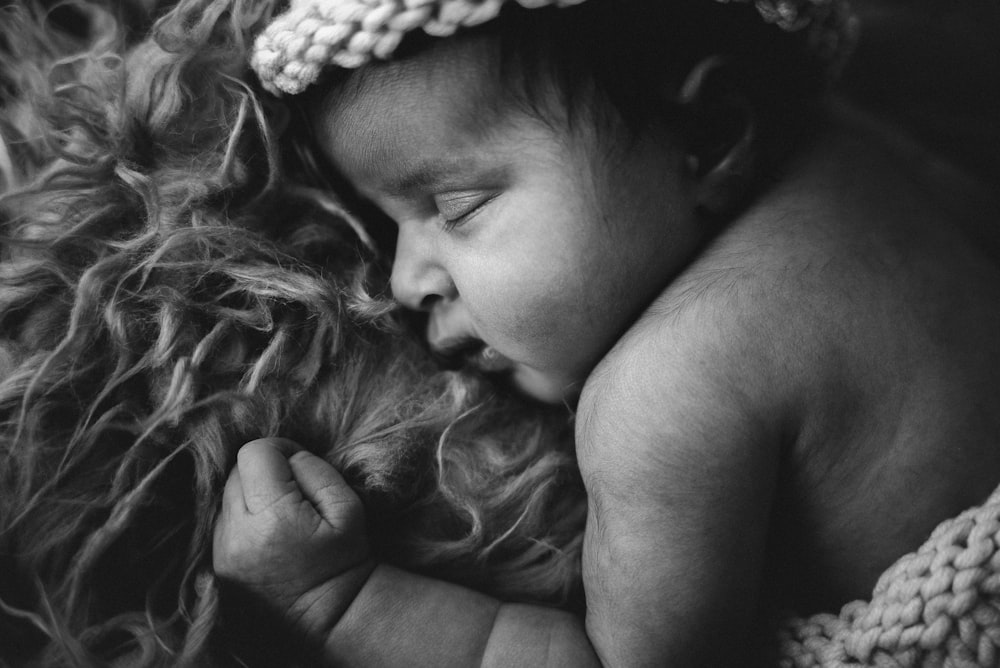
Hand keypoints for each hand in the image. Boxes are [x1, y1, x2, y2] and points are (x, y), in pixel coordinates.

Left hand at [213, 438, 371, 628]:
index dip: (279, 449)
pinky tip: (267, 531)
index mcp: (272, 517)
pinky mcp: (217, 564)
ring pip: (226, 495)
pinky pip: (223, 520)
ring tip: (280, 514)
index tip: (297, 463)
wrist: (329, 615)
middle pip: (236, 472)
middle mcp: (237, 534)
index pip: (254, 453)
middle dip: (264, 472)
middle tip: (292, 490)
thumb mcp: (347, 508)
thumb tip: (289, 457)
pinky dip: (243, 516)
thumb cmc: (343, 559)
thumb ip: (315, 470)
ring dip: (251, 494)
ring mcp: (222, 552)